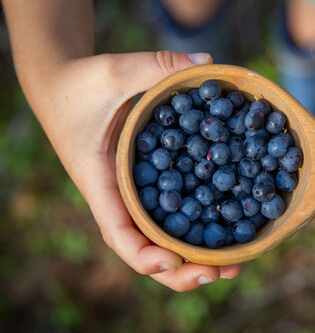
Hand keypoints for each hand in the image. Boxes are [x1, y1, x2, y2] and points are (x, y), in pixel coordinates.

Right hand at [30, 51, 240, 289]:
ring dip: (193, 257)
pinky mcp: (145, 184)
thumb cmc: (81, 82)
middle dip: (181, 270)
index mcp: (100, 181)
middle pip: (145, 250)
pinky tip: (229, 230)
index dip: (144, 254)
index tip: (174, 261)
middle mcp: (117, 197)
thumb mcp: (115, 71)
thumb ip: (157, 66)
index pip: (118, 231)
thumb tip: (207, 61)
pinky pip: (169, 213)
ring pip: (159, 239)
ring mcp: (131, 194)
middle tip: (224, 272)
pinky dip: (195, 228)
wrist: (62, 85)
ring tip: (234, 265)